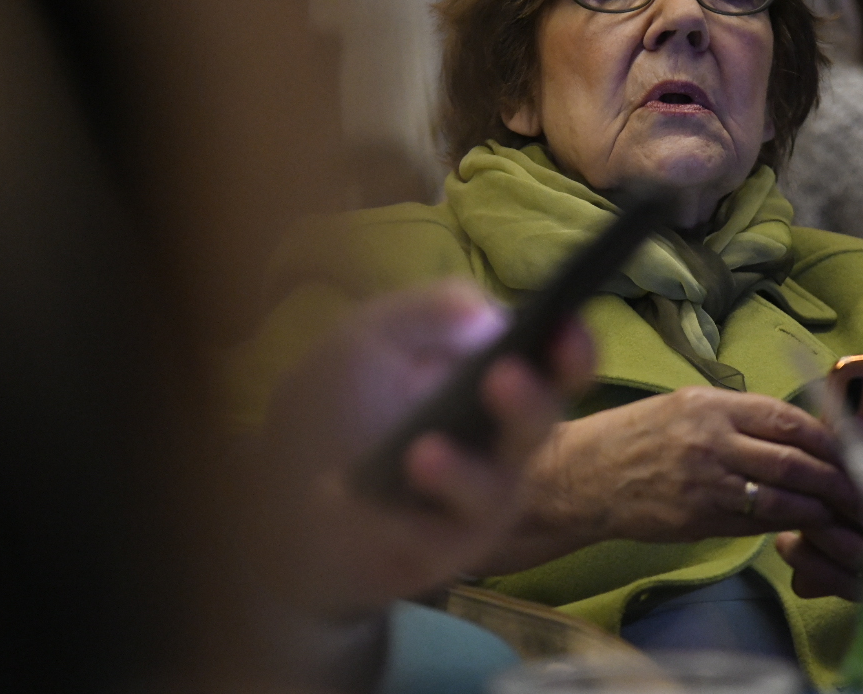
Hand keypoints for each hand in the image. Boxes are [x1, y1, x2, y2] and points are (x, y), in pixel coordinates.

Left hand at [243, 279, 593, 620]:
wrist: (292, 496)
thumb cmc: (345, 406)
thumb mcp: (374, 336)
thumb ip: (427, 311)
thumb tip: (490, 318)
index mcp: (498, 384)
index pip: (554, 366)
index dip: (570, 348)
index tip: (566, 325)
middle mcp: (502, 444)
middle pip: (538, 423)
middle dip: (527, 400)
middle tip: (503, 375)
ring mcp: (476, 503)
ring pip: (490, 490)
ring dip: (461, 472)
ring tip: (424, 451)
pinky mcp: (442, 550)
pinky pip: (440, 536)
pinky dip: (416, 518)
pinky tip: (395, 493)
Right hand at [477, 386, 862, 573]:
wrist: (582, 475)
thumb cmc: (635, 436)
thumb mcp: (683, 406)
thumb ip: (734, 415)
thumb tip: (791, 428)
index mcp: (711, 404)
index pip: (787, 417)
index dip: (829, 435)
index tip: (855, 446)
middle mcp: (711, 438)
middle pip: (794, 457)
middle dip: (838, 475)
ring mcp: (705, 481)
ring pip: (782, 494)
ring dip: (820, 505)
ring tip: (846, 511)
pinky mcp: (698, 517)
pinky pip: (755, 523)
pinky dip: (786, 525)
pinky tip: (804, 527)